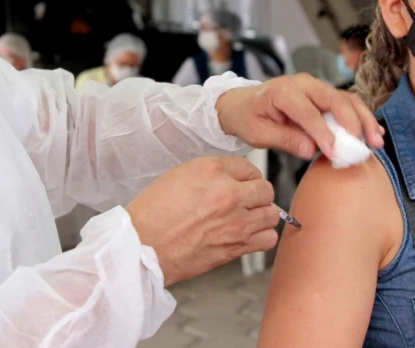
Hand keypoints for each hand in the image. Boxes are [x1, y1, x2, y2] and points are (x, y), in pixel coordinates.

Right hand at [126, 156, 279, 285]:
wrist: (141, 246)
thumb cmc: (153, 213)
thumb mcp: (179, 175)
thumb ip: (212, 174)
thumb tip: (232, 179)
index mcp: (212, 170)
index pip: (249, 168)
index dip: (246, 177)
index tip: (242, 184)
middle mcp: (229, 193)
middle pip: (266, 190)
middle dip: (258, 195)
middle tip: (248, 201)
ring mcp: (236, 222)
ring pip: (272, 214)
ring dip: (263, 215)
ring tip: (250, 218)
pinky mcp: (236, 246)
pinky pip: (268, 238)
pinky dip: (262, 237)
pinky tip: (250, 235)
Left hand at [216, 73, 384, 159]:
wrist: (242, 103)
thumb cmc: (249, 117)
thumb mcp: (259, 133)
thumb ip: (286, 140)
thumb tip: (312, 150)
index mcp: (282, 92)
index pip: (308, 113)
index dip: (323, 133)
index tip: (335, 153)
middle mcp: (302, 84)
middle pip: (335, 99)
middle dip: (353, 123)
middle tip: (365, 146)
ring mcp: (315, 86)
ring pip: (346, 99)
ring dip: (364, 120)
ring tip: (376, 141)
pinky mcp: (323, 94)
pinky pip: (346, 102)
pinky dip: (361, 117)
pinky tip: (373, 132)